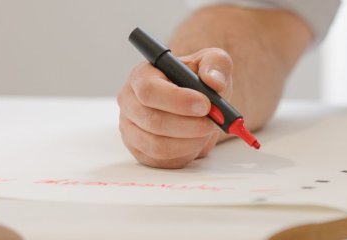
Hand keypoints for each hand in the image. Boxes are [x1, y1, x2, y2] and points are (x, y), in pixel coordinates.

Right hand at [117, 48, 232, 168]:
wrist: (197, 101)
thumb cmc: (199, 79)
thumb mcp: (213, 62)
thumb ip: (216, 64)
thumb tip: (213, 81)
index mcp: (142, 76)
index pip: (149, 90)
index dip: (178, 101)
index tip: (205, 105)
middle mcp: (130, 102)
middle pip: (154, 121)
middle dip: (190, 126)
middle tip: (214, 123)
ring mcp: (131, 128)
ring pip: (159, 145)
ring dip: (190, 141)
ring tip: (206, 130)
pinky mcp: (140, 150)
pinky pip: (163, 161)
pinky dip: (185, 154)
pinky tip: (195, 140)